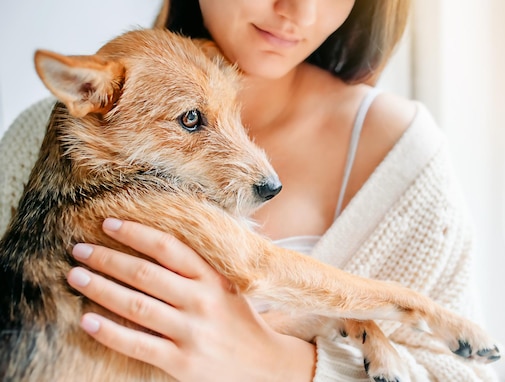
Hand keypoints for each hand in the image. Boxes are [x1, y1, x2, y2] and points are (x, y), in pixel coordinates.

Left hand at [66, 218, 315, 380]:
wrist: (262, 364)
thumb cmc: (237, 319)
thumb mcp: (226, 286)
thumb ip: (196, 267)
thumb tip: (151, 242)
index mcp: (212, 278)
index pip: (167, 247)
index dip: (135, 232)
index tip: (107, 224)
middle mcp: (201, 301)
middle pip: (144, 273)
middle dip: (106, 259)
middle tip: (78, 250)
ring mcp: (191, 332)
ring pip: (136, 305)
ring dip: (100, 288)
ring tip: (76, 276)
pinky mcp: (181, 361)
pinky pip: (137, 344)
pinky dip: (109, 332)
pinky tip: (87, 320)